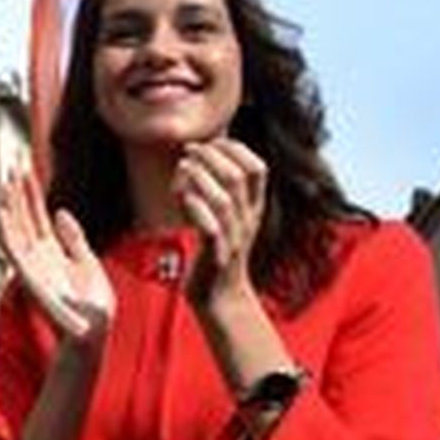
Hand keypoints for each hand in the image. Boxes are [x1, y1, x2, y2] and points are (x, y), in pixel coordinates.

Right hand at [0, 170, 114, 346]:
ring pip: (16, 229)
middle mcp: (38, 257)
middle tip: (11, 163)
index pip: (37, 215)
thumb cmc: (91, 305)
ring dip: (10, 206)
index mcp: (52, 252)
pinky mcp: (30, 279)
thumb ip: (73, 238)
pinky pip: (14, 251)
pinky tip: (3, 213)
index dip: (31, 191)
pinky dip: (7, 231)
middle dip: (17, 190)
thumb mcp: (87, 262)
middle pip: (24, 216)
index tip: (25, 169)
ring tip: (7, 181)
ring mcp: (33, 267)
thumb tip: (60, 212)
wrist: (92, 332)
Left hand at [173, 138, 266, 309]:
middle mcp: (247, 220)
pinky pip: (210, 228)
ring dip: (201, 177)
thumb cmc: (217, 254)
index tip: (212, 141)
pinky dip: (195, 207)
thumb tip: (194, 161)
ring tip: (182, 165)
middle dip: (214, 156)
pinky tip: (181, 196)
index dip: (237, 149)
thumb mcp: (224, 220)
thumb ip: (218, 192)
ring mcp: (233, 237)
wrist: (220, 298)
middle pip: (240, 177)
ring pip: (224, 199)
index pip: (258, 168)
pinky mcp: (216, 254)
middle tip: (190, 149)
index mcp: (253, 209)